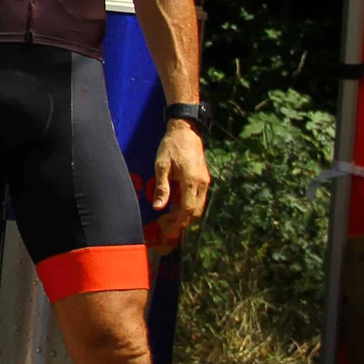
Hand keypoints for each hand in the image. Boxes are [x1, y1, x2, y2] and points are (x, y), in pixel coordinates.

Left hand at [150, 120, 210, 246]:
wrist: (186, 131)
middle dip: (184, 223)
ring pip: (198, 206)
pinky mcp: (204, 178)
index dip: (179, 223)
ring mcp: (205, 181)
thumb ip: (161, 188)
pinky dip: (189, 206)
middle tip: (170, 231)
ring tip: (172, 222)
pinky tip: (177, 208)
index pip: (187, 210)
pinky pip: (198, 198)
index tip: (170, 232)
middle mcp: (202, 183)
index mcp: (191, 181)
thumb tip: (158, 207)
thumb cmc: (171, 146)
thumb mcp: (161, 166)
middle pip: (195, 211)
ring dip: (187, 215)